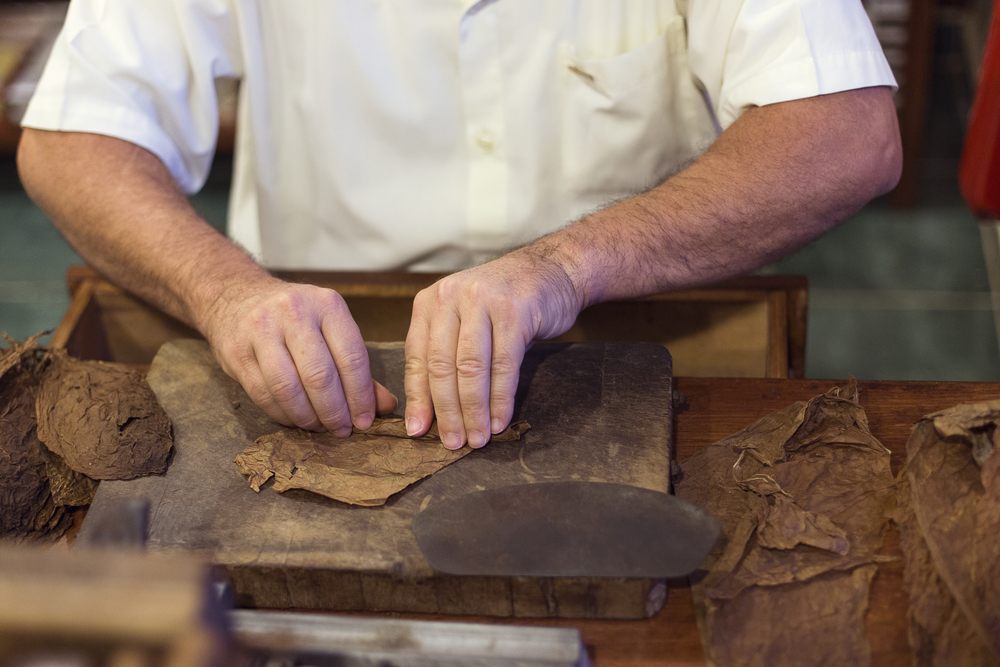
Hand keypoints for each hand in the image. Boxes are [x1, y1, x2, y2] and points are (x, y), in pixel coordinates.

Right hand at [201, 277, 397, 433]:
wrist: (235, 296)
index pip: (352, 357)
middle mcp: (294, 312)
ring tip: (319, 427)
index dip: (361, 396)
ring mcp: (261, 330)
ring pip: (289, 389)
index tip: (365, 421)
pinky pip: (263, 395)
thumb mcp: (331, 328)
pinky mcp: (236, 352)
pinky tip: (296, 420)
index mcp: (327, 304)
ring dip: (308, 418)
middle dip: (335, 412)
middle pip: (320, 376)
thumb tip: (386, 405)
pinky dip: (283, 415)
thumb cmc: (294, 317)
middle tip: (342, 430)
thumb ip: (358, 368)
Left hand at [403, 247, 581, 448]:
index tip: (418, 431)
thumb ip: (446, 354)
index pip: (417, 358)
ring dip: (473, 411)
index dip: (418, 399)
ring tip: (477, 439)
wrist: (554, 269)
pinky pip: (504, 366)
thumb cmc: (506, 302)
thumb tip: (430, 412)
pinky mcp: (515, 312)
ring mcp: (483, 301)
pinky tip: (499, 421)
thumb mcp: (466, 318)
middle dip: (446, 411)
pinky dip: (500, 400)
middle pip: (442, 366)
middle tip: (452, 442)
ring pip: (471, 369)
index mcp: (430, 301)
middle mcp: (451, 297)